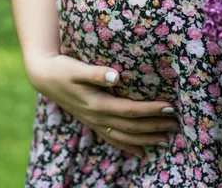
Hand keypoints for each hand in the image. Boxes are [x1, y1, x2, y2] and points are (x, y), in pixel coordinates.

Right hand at [25, 52, 180, 157]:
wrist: (44, 76)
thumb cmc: (63, 68)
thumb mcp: (77, 68)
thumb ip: (96, 73)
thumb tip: (115, 76)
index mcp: (97, 104)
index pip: (131, 110)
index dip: (151, 110)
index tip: (171, 107)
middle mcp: (97, 117)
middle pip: (132, 127)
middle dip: (155, 127)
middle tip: (177, 124)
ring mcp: (94, 123)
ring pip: (124, 137)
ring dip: (147, 140)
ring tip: (167, 141)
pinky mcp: (92, 123)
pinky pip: (113, 140)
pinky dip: (129, 147)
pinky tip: (143, 153)